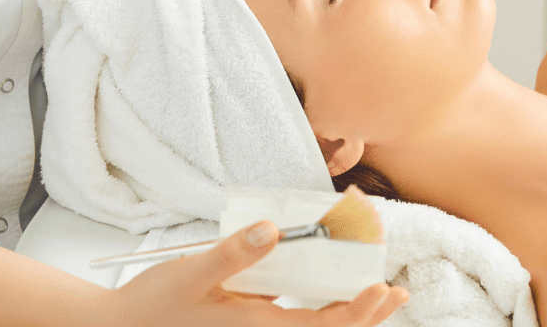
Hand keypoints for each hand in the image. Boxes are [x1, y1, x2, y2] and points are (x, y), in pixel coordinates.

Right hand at [103, 220, 408, 326]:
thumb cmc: (152, 306)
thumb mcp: (191, 274)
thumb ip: (232, 254)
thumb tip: (272, 229)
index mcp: (256, 326)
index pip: (322, 325)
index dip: (358, 311)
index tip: (383, 288)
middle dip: (364, 313)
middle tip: (394, 291)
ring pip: (310, 323)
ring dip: (343, 308)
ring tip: (371, 289)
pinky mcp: (243, 321)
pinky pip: (289, 315)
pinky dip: (313, 300)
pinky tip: (319, 282)